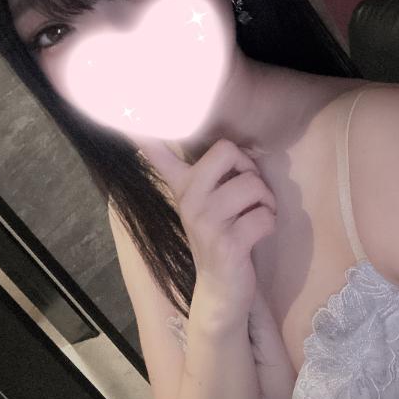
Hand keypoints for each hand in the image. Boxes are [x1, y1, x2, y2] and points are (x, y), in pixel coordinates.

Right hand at [138, 137, 278, 320]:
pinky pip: (264, 216)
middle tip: (248, 191)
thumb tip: (223, 144)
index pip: (158, 153)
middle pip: (228, 150)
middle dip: (250, 168)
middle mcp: (189, 201)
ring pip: (253, 184)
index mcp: (184, 186)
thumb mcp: (208, 200)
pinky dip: (270, 223)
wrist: (222, 289)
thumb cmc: (222, 235)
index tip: (128, 109)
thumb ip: (211, 170)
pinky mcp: (228, 245)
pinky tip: (257, 234)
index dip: (147, 131)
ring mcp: (206, 223)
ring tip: (257, 215)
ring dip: (266, 200)